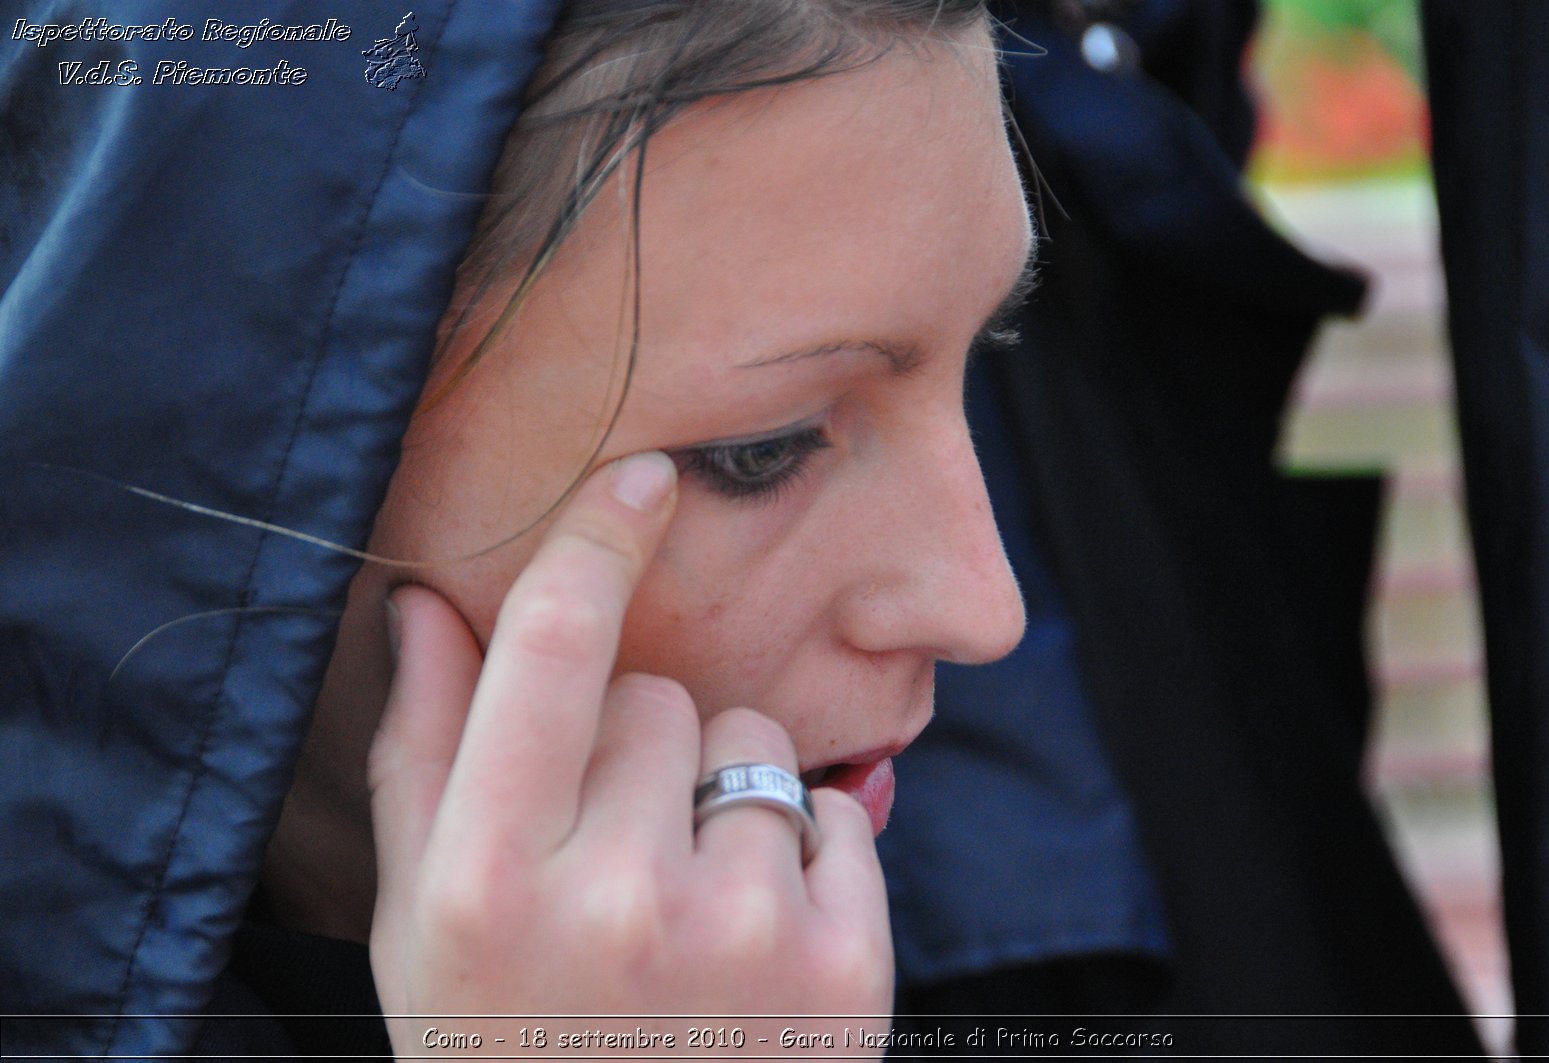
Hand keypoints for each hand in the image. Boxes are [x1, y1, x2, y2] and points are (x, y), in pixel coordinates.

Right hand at [368, 452, 891, 1054]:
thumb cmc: (504, 1054)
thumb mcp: (419, 929)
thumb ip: (422, 756)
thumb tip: (428, 604)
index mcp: (482, 882)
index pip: (546, 650)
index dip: (595, 539)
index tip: (640, 472)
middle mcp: (611, 900)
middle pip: (661, 697)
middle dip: (641, 749)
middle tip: (612, 862)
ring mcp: (740, 935)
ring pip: (754, 748)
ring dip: (722, 802)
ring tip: (683, 918)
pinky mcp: (848, 967)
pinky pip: (834, 816)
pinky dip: (799, 861)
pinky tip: (753, 953)